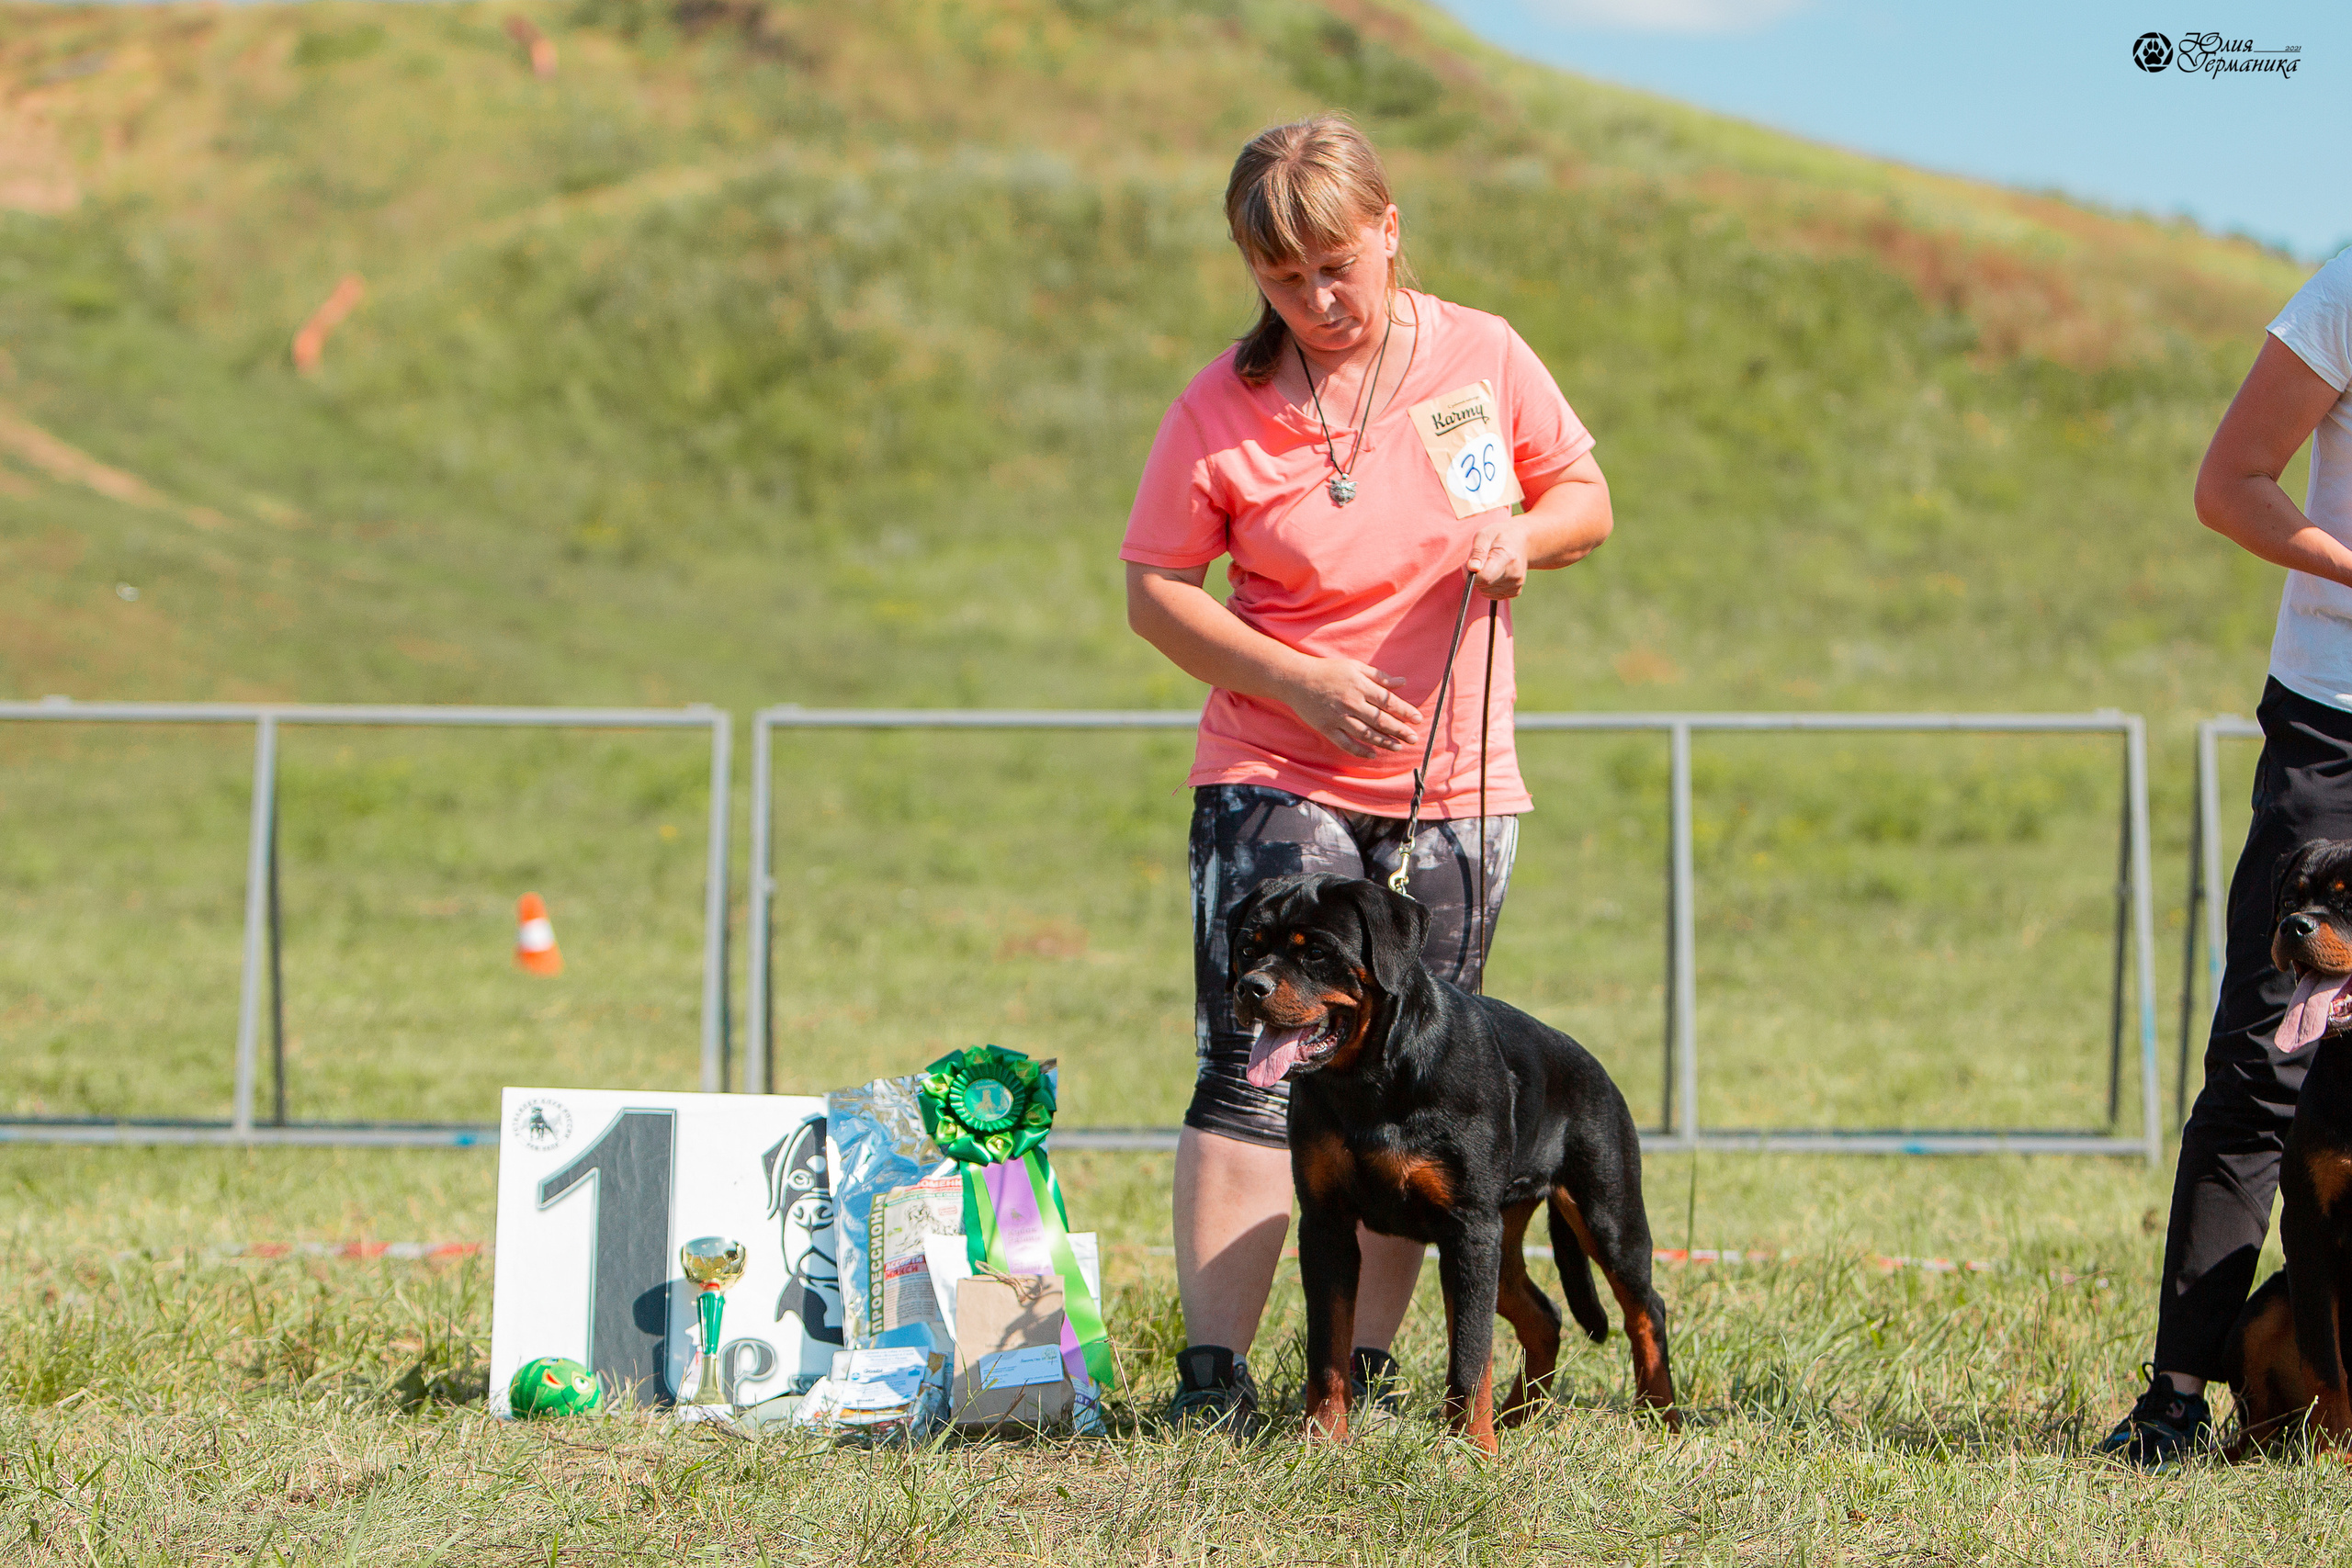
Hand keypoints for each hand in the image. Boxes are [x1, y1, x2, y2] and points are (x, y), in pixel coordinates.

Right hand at [1279, 657, 1421, 758]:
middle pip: (1380, 720)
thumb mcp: (1355, 667)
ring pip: (1366, 734)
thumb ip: (1379, 676)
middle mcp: (1351, 702)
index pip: (1388, 701)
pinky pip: (1346, 743)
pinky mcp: (1327, 728)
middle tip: (1413, 738)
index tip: (1417, 719)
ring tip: (1398, 747)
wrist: (1296, 679)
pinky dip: (1360, 750)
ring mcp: (1338, 717)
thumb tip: (1402, 682)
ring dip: (1384, 742)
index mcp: (1360, 686)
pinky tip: (1373, 754)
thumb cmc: (1328, 671)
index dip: (1404, 711)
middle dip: (1400, 730)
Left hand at [1468, 523, 1528, 598]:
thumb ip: (1477, 552)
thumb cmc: (1500, 536)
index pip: (1484, 577)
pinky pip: (1492, 595)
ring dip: (1481, 581)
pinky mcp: (1515, 592)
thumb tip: (1473, 568)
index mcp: (1507, 558)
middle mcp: (1514, 574)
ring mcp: (1516, 584)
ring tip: (1488, 565)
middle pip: (1483, 586)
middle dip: (1475, 576)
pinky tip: (1494, 573)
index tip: (1470, 562)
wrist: (1522, 541)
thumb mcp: (1484, 535)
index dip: (1470, 572)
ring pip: (1486, 592)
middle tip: (1480, 561)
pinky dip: (1488, 587)